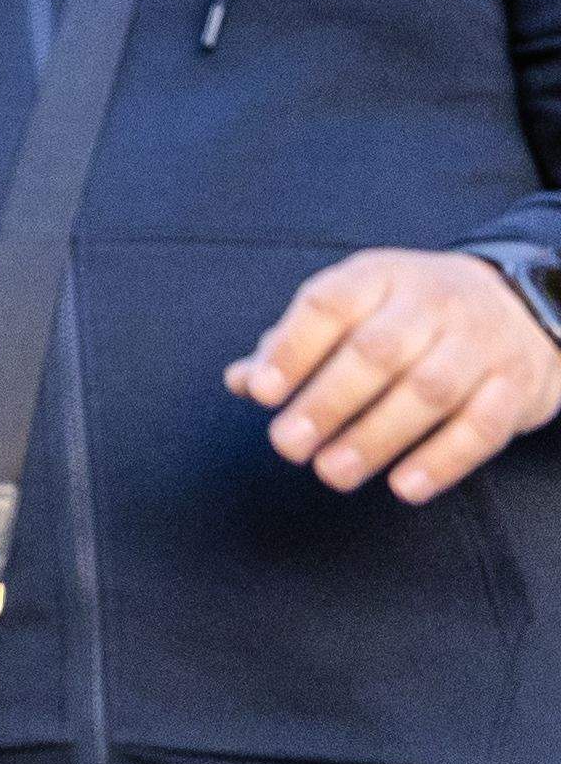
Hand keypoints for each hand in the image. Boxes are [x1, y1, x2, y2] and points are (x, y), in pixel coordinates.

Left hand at [233, 248, 560, 504]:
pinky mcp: (517, 386)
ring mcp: (481, 342)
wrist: (521, 307)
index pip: (329, 304)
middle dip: (328, 402)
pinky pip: (481, 426)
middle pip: (377, 351)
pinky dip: (442, 461)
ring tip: (331, 472)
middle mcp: (434, 302)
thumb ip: (295, 344)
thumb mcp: (355, 309)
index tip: (261, 392)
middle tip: (287, 446)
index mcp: (380, 276)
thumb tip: (241, 380)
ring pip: (429, 390)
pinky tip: (403, 487)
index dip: (292, 349)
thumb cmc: (409, 316)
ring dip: (376, 437)